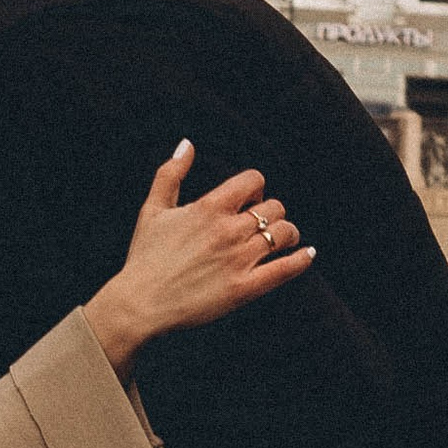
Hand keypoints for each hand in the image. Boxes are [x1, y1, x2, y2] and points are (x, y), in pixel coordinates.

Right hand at [84, 142, 313, 373]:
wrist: (139, 303)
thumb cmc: (144, 257)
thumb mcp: (152, 209)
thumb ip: (170, 173)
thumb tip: (187, 144)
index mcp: (208, 208)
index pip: (253, 180)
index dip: (256, 187)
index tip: (250, 198)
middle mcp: (227, 230)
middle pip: (274, 207)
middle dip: (272, 212)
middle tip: (264, 223)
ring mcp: (238, 260)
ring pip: (283, 233)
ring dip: (288, 233)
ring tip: (284, 239)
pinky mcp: (244, 288)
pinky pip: (285, 269)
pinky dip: (301, 259)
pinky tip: (308, 254)